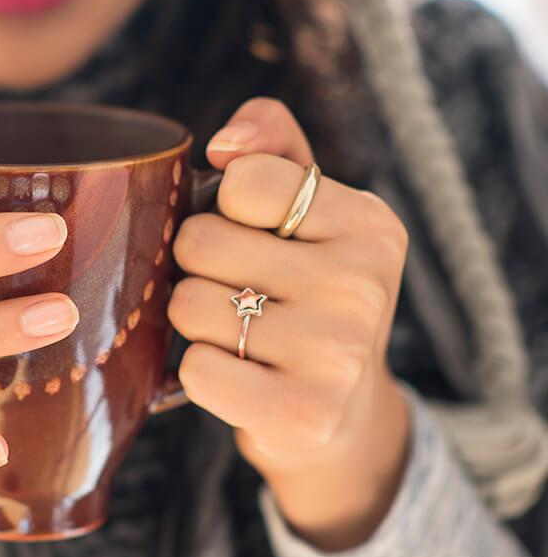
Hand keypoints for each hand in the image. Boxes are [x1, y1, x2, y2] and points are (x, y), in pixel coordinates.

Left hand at [167, 99, 410, 550]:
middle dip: (197, 265)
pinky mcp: (303, 414)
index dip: (224, 206)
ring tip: (237, 331)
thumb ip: (269, 146)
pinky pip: (196, 369)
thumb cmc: (306, 291)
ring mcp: (337, 355)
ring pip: (188, 305)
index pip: (244, 179)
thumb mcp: (305, 209)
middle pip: (199, 242)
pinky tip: (237, 373)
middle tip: (236, 288)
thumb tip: (225, 142)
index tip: (253, 232)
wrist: (340, 412)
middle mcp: (362, 285)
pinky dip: (198, 371)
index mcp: (367, 223)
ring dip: (194, 320)